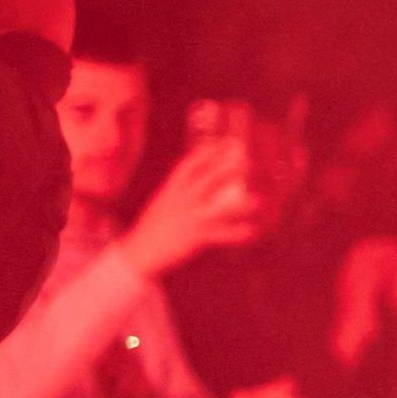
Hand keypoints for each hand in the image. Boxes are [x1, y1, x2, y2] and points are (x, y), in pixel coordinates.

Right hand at [119, 137, 265, 277]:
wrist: (138, 252)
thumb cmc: (152, 228)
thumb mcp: (161, 204)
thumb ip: (177, 193)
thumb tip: (194, 184)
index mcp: (170, 191)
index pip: (187, 166)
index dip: (204, 154)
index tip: (220, 145)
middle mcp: (181, 201)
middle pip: (207, 180)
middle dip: (227, 170)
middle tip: (247, 162)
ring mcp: (188, 218)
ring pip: (218, 209)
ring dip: (240, 205)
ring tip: (258, 201)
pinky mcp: (194, 237)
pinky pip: (219, 234)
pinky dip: (236, 233)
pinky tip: (250, 231)